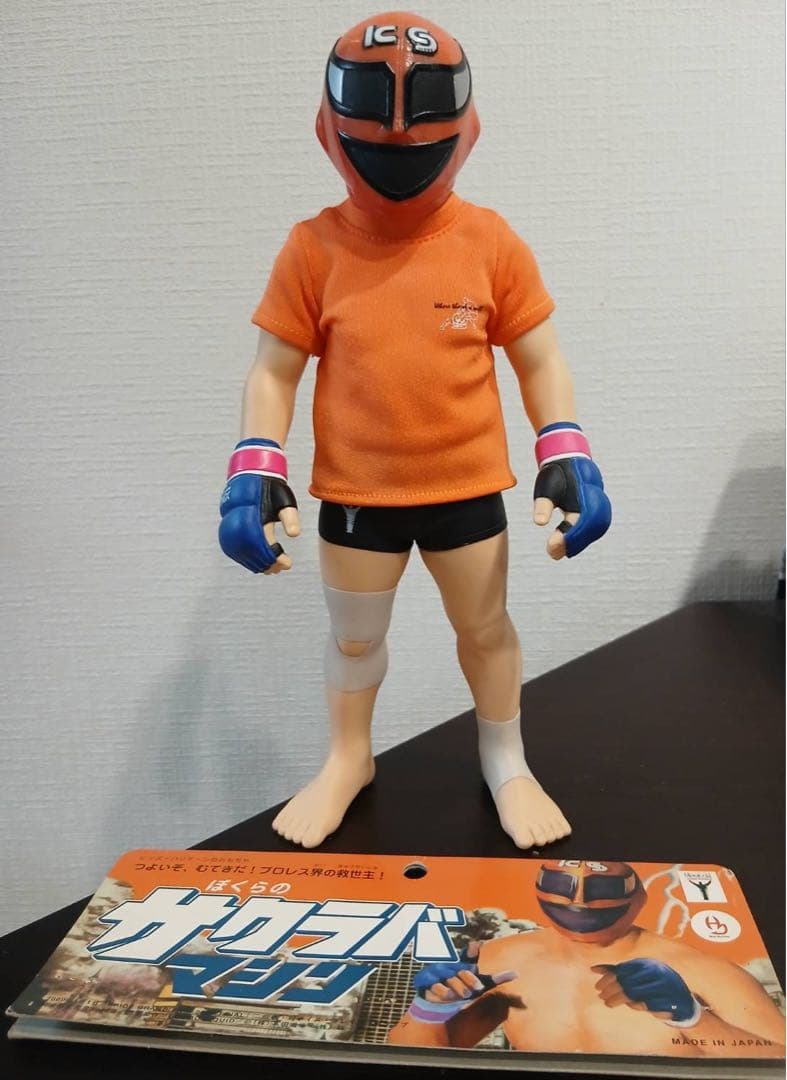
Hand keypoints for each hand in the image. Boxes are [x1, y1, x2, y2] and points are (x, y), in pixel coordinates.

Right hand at [218, 439, 299, 573]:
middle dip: (265, 563)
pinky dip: (243, 557)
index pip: (264, 543)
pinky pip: (232, 546)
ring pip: (240, 551)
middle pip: (251, 550)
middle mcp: (242, 518)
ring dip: (254, 563)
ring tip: (269, 569)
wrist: (250, 470)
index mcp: (256, 513)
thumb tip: (294, 534)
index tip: (287, 564)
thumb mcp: (284, 499)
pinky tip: (254, 562)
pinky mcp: (227, 523)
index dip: (275, 557)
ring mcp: (232, 521)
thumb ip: (290, 517)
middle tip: (279, 570)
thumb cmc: (271, 485)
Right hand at [408, 942, 516, 1023]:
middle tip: (476, 991)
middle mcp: (449, 965)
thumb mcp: (478, 986)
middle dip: (469, 980)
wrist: (436, 1005)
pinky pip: (434, 985)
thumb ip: (494, 979)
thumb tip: (516, 973)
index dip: (472, 951)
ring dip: (456, 987)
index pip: (468, 956)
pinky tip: (447, 996)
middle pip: (461, 970)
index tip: (478, 945)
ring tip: (461, 996)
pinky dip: (441, 990)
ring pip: (448, 977)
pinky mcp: (425, 981)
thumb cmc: (460, 991)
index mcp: (461, 964)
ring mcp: (437, 972)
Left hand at [533, 423, 610, 558]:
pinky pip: (598, 524)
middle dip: (575, 542)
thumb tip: (540, 523)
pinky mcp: (600, 505)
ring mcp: (600, 500)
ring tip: (560, 551)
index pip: (579, 521)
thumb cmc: (556, 473)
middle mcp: (595, 497)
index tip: (551, 548)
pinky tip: (570, 544)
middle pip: (592, 526)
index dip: (567, 537)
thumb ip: (543, 504)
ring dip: (580, 542)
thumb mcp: (546, 487)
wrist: (570, 457)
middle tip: (554, 553)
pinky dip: (585, 536)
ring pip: (597, 527)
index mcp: (582, 492)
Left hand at [591, 959, 700, 1024]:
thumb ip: (617, 971)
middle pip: (626, 982)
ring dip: (620, 999)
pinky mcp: (668, 1000)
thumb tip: (593, 969)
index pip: (622, 970)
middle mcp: (653, 972)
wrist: (681, 1000)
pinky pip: (649, 1004)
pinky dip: (639, 1005)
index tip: (598, 988)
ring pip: (635, 994)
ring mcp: (662, 986)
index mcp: (645, 964)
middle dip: (611, 991)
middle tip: (603, 998)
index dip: (607, 979)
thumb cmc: (653, 985)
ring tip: (610, 1003)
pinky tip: (633, 1005)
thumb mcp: (636, 976)